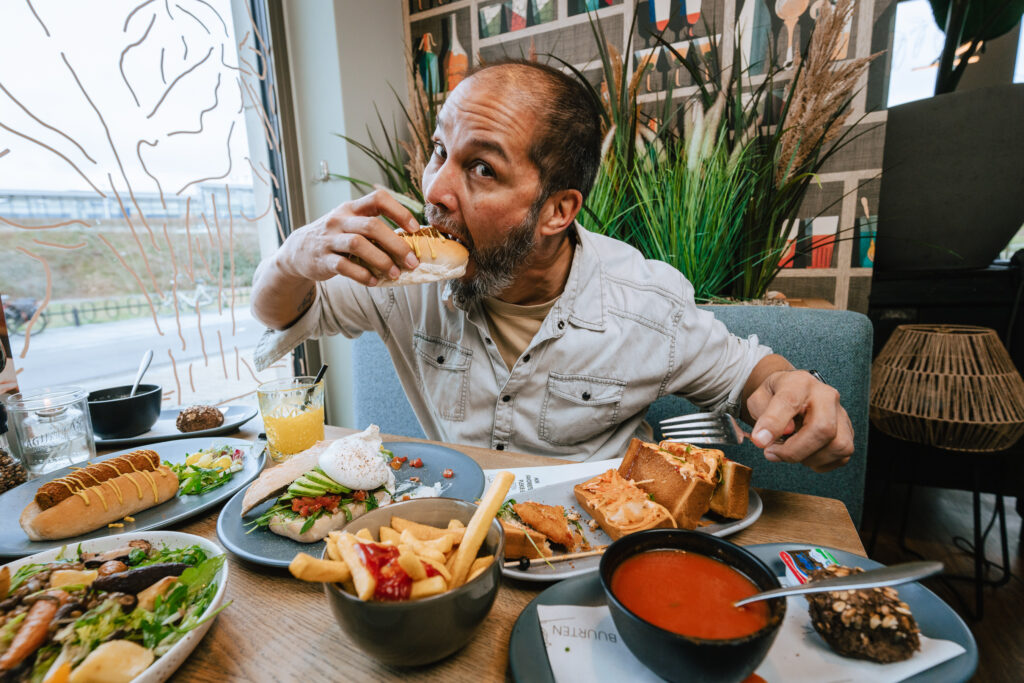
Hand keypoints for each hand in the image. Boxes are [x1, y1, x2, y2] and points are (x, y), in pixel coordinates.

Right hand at [277, 189, 422, 285]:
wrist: (298, 251)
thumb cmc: (334, 237)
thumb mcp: (350, 224)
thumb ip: (373, 228)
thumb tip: (410, 242)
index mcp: (351, 208)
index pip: (378, 198)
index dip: (400, 211)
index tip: (415, 228)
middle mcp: (340, 220)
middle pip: (372, 226)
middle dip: (396, 244)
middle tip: (412, 261)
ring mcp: (330, 239)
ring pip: (358, 245)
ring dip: (382, 260)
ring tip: (395, 273)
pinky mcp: (323, 259)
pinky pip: (345, 266)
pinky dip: (363, 275)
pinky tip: (375, 281)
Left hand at [746, 370, 853, 471]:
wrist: (792, 392)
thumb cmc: (776, 397)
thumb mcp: (758, 398)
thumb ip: (761, 414)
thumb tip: (771, 435)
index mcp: (800, 382)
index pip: (789, 402)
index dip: (774, 424)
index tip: (759, 441)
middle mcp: (826, 396)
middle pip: (823, 429)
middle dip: (795, 451)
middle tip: (772, 453)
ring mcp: (841, 414)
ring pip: (837, 446)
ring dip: (808, 458)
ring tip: (790, 450)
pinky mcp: (848, 432)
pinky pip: (841, 456)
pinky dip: (819, 462)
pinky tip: (805, 453)